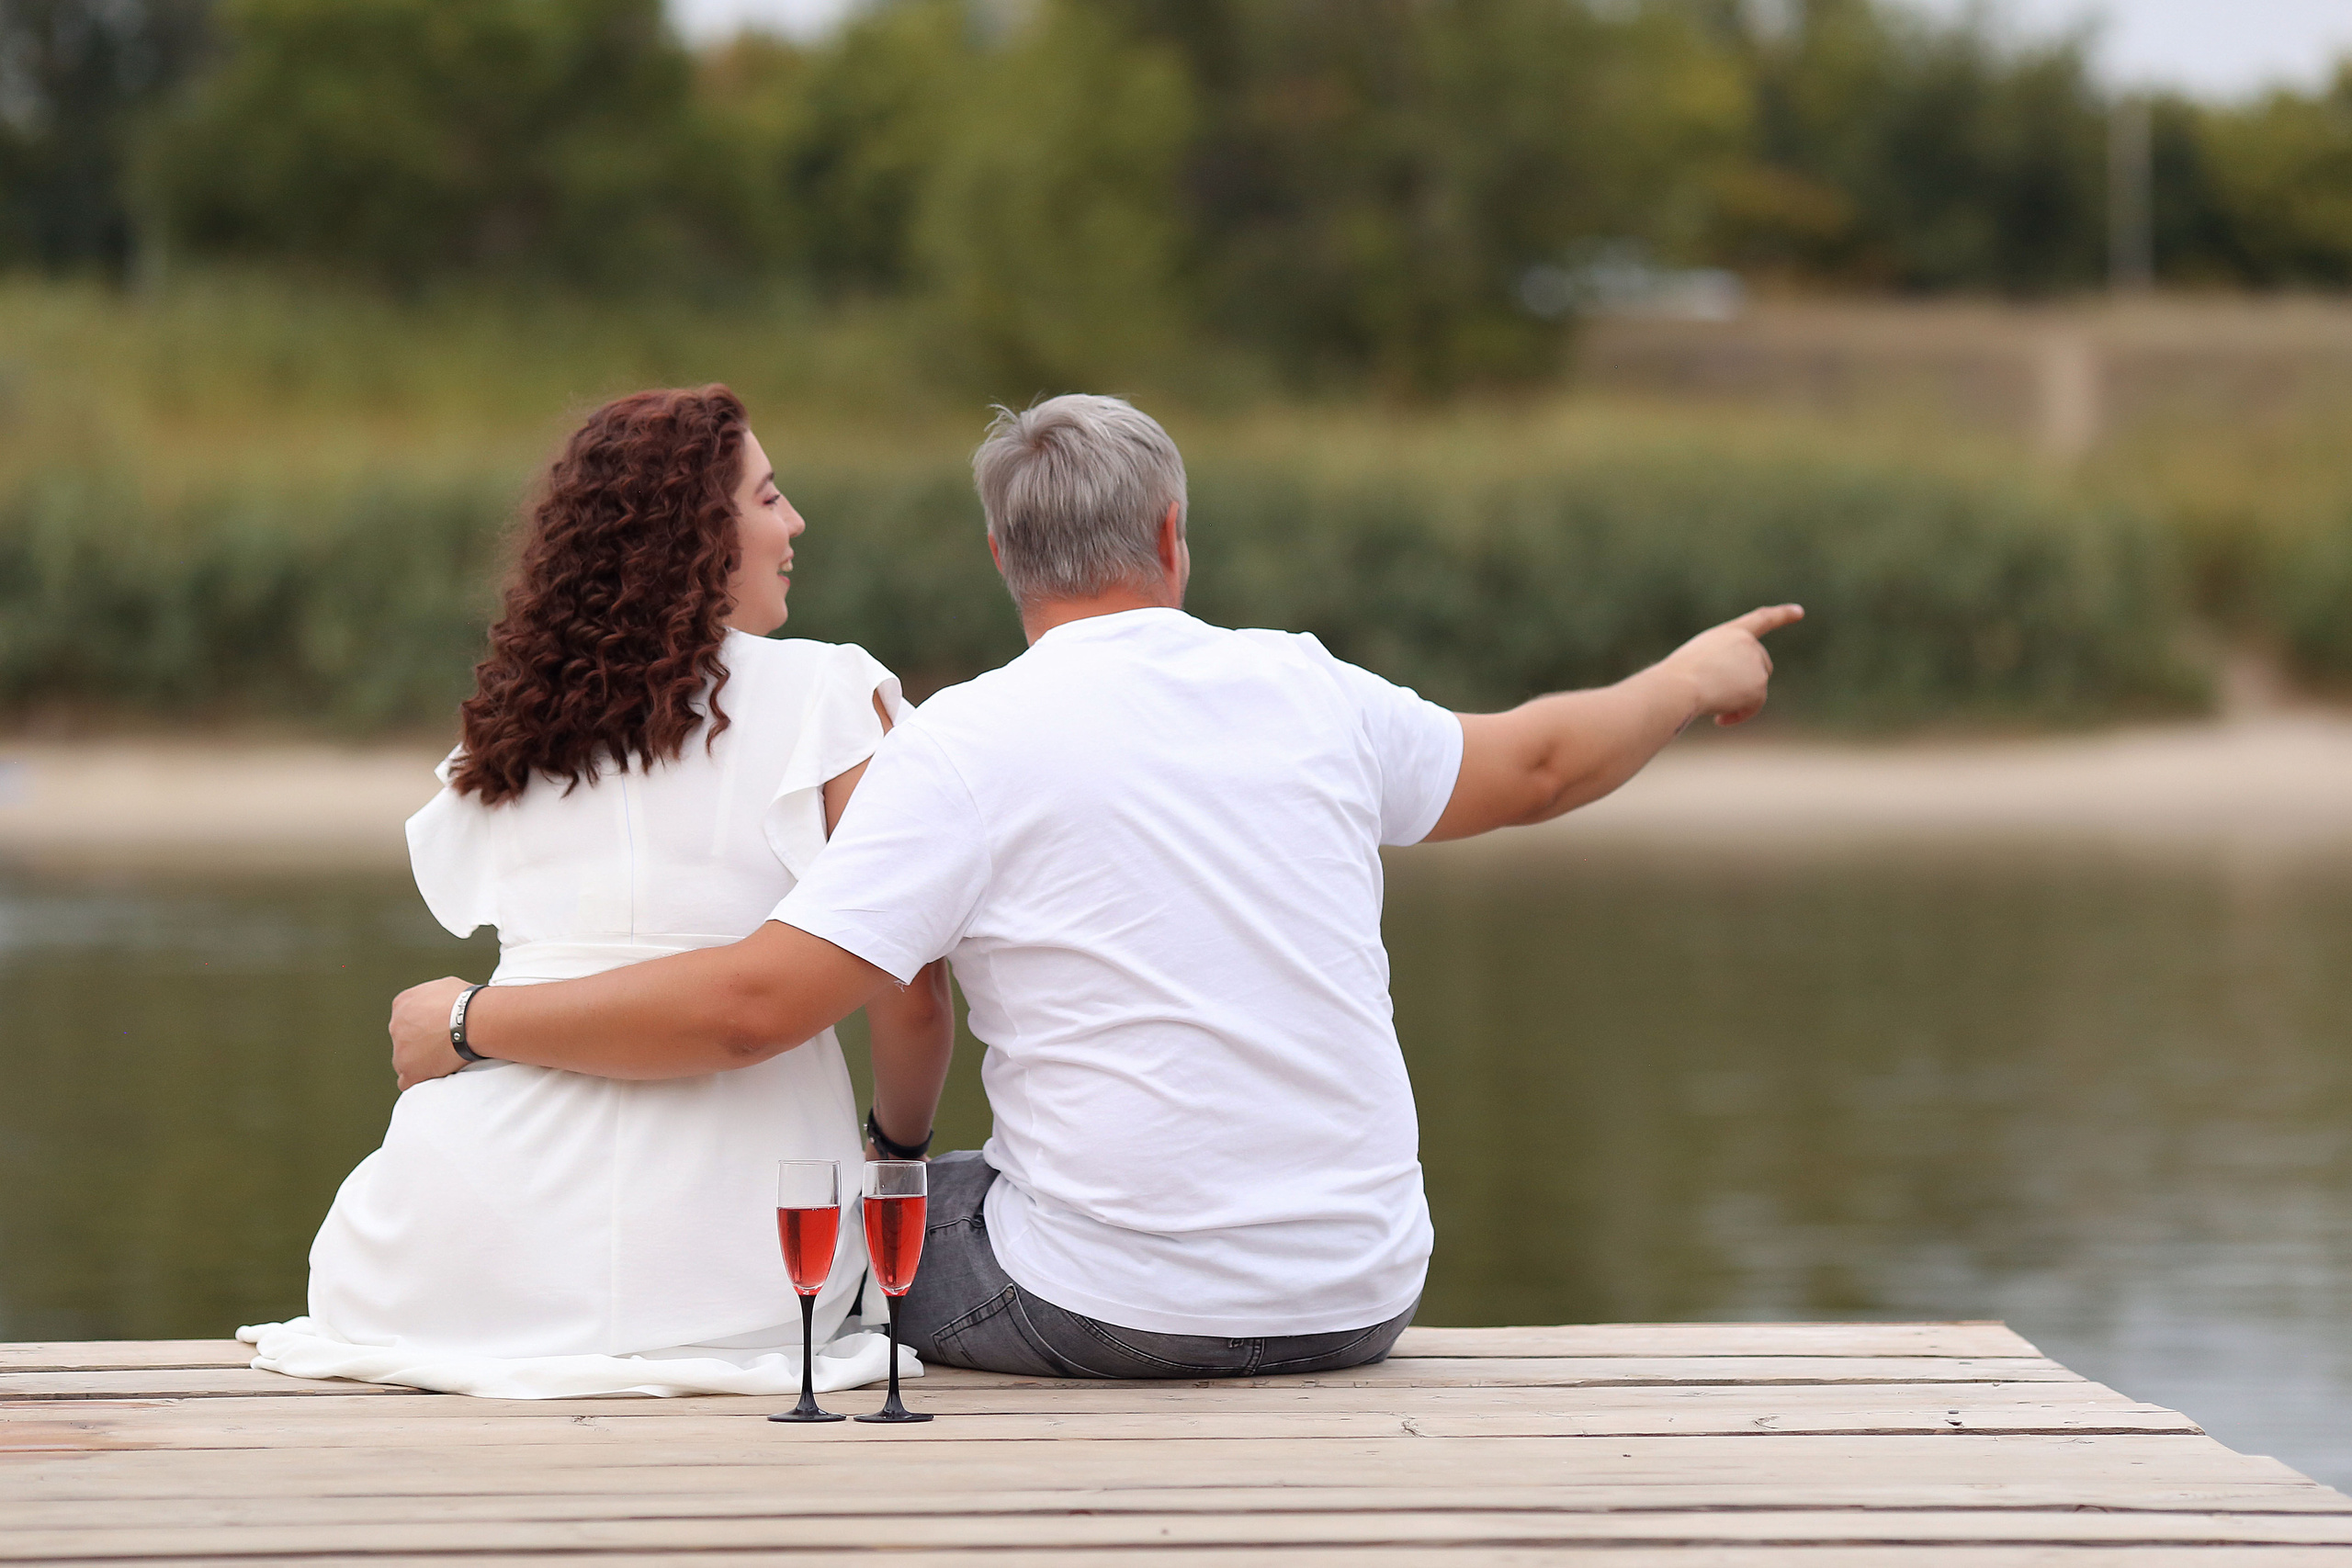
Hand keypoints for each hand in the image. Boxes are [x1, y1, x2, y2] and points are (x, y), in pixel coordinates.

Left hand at [391, 976, 474, 1089]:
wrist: (473, 1020)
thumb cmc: (466, 1003)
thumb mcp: (444, 986)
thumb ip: (432, 998)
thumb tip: (440, 1002)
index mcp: (403, 1004)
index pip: (406, 1019)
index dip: (424, 1026)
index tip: (439, 1029)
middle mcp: (396, 1026)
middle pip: (404, 1040)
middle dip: (420, 1043)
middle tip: (444, 1044)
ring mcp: (400, 1050)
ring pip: (404, 1061)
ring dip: (420, 1062)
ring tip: (444, 1060)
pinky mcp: (409, 1070)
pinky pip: (407, 1081)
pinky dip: (419, 1080)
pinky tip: (434, 1075)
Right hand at [1662, 604, 1803, 726]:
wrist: (1681, 686)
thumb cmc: (1678, 677)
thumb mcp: (1698, 661)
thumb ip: (1722, 663)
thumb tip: (1734, 689)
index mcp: (1731, 633)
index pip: (1762, 619)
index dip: (1782, 615)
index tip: (1799, 612)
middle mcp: (1748, 643)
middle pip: (1763, 664)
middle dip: (1750, 680)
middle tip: (1722, 694)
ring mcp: (1756, 663)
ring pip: (1757, 687)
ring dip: (1740, 699)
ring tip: (1714, 704)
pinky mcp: (1760, 684)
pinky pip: (1754, 706)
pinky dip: (1740, 714)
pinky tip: (1719, 719)